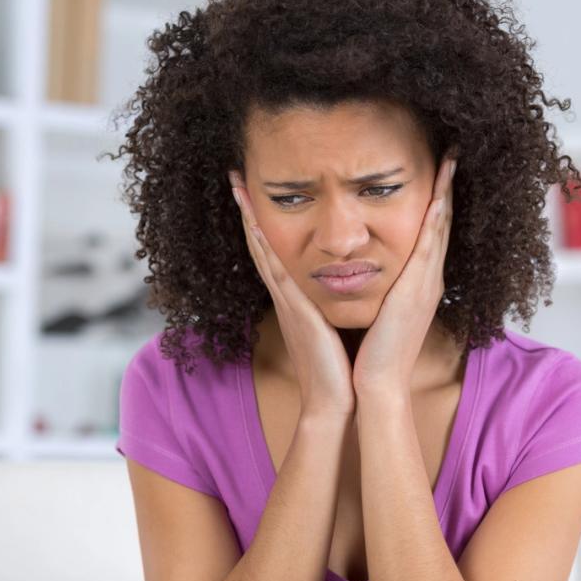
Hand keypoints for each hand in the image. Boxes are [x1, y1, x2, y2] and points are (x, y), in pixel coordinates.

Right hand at [228, 170, 355, 419]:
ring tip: (237, 187)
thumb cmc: (341, 369)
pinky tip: (256, 225)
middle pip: (262, 244)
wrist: (338, 403)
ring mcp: (288, 303)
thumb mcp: (334, 328)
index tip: (255, 193)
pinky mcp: (296, 311)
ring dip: (249, 218)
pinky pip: (277, 273)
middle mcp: (287, 296)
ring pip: (263, 251)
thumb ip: (330, 308)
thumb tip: (344, 290)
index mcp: (298, 299)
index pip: (276, 252)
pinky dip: (263, 248)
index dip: (263, 223)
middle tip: (236, 177)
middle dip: (248, 211)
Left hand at [351, 152, 456, 397]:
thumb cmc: (372, 352)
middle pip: (441, 221)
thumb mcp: (379, 312)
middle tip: (452, 151)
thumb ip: (379, 290)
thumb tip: (364, 271)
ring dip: (445, 190)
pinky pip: (429, 243)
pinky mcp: (419, 288)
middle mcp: (428, 278)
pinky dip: (436, 215)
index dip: (436, 199)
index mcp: (417, 283)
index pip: (429, 231)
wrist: (376, 383)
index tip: (436, 169)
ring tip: (449, 158)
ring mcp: (427, 282)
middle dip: (447, 185)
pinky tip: (439, 191)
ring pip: (439, 225)